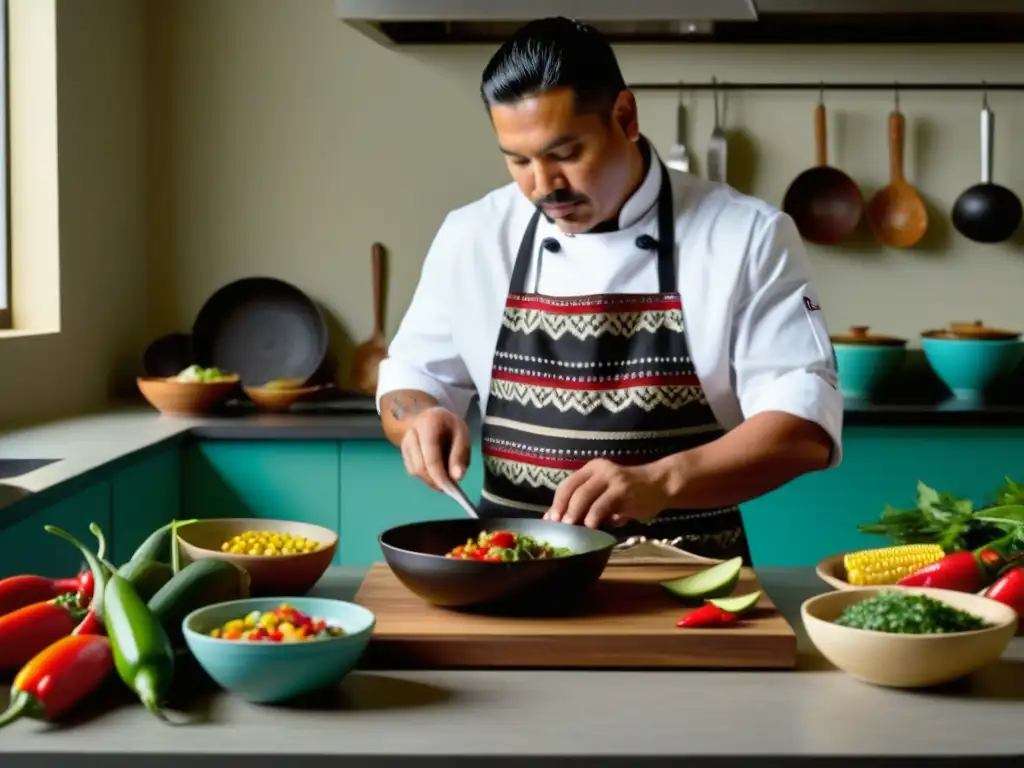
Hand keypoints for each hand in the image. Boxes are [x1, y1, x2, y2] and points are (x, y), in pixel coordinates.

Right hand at [400, 406, 470, 490]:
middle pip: (419, 467)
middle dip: (435, 480)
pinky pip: (413, 471)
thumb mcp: (462, 434)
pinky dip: (425, 477)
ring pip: (415, 471)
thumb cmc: (449, 425)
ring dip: (431, 480)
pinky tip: (436, 473)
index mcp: (428, 425)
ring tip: (446, 477)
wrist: (431, 417)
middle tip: (451, 486)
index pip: (430, 456)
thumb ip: (460, 455)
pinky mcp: (403, 453)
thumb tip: (457, 477)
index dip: (439, 475)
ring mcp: (404, 444)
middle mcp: (411, 434)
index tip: (450, 489)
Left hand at [543, 459, 669, 528]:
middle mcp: (599, 470)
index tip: (550, 520)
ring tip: (571, 527)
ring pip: (585, 496)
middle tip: (558, 525)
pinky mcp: (622, 490)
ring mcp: (611, 479)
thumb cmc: (630, 493)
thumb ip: (588, 503)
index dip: (556, 502)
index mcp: (591, 469)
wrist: (659, 484)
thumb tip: (562, 520)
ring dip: (575, 513)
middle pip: (573, 490)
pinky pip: (602, 505)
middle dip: (562, 509)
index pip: (567, 485)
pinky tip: (591, 526)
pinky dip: (594, 516)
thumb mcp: (606, 492)